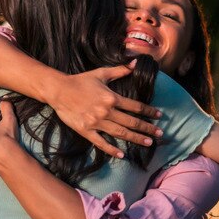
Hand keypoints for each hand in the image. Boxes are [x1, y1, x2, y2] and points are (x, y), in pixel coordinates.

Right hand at [46, 63, 162, 158]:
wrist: (59, 90)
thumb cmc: (81, 80)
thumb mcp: (101, 73)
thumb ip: (120, 70)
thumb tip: (135, 63)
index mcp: (111, 97)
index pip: (135, 106)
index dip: (148, 112)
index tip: (159, 116)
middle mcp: (106, 111)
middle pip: (131, 122)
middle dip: (147, 128)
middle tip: (160, 134)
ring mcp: (97, 122)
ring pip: (120, 133)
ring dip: (136, 139)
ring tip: (148, 143)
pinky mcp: (87, 131)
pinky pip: (101, 143)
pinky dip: (112, 150)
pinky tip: (121, 154)